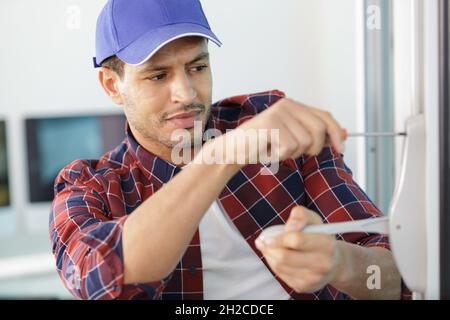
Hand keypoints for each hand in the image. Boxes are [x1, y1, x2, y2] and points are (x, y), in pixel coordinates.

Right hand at [208, 98, 346, 167]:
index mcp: (293, 105)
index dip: (336, 133)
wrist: (233, 151)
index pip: (325, 116)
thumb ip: (315, 135)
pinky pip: (289, 148)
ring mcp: (278, 113)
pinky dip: (280, 156)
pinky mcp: (270, 124)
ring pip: (305, 142)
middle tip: (294, 153)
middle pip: (320, 129)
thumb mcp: (292, 139)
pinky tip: (268, 151)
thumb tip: (344, 135)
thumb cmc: (261, 146)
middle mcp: (287, 105)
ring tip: (275, 149)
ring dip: (292, 153)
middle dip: (313, 148)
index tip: (340, 149)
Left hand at [255, 206, 345, 292]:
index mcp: (326, 244)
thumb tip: (288, 228)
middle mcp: (323, 264)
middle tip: (264, 241)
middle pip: (284, 257)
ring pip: (279, 266)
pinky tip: (277, 256)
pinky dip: (274, 264)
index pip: (297, 240)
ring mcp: (313, 278)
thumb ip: (300, 215)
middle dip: (269, 248)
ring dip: (269, 254)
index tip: (267, 237)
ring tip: (271, 247)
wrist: (333, 262)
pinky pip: (280, 274)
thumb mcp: (313, 220)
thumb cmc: (319, 237)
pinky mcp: (304, 286)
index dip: (279, 238)